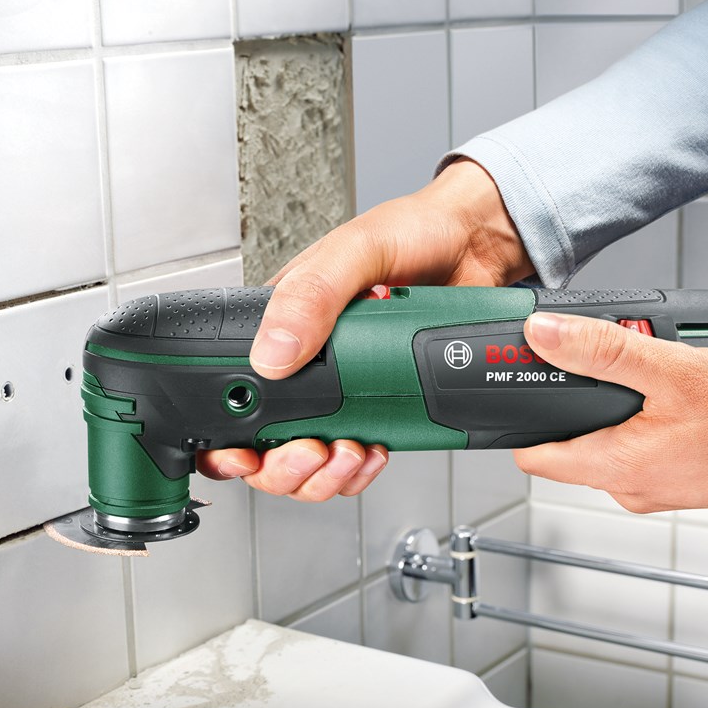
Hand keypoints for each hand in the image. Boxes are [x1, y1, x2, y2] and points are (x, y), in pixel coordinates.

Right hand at [198, 159, 533, 499]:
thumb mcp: (354, 252)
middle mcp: (305, 365)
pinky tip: (375, 449)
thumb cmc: (412, 231)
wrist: (477, 245)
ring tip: (349, 450)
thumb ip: (310, 296)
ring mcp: (344, 391)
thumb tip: (271, 353)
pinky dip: (360, 470)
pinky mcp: (382, 405)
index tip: (247, 453)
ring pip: (310, 464)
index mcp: (279, 326)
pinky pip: (355, 458)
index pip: (235, 395)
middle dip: (283, 467)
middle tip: (312, 450)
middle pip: (267, 447)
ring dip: (323, 476)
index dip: (231, 439)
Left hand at [514, 313, 707, 511]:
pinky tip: (671, 392)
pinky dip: (643, 416)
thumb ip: (603, 351)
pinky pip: (640, 445)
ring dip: (612, 406)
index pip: (532, 457)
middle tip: (593, 362)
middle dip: (573, 402)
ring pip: (606, 442)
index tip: (516, 388)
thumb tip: (545, 334)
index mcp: (615, 466)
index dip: (519, 421)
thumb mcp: (676, 371)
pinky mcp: (678, 477)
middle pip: (567, 445)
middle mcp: (628, 486)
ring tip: (643, 372)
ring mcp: (654, 485)